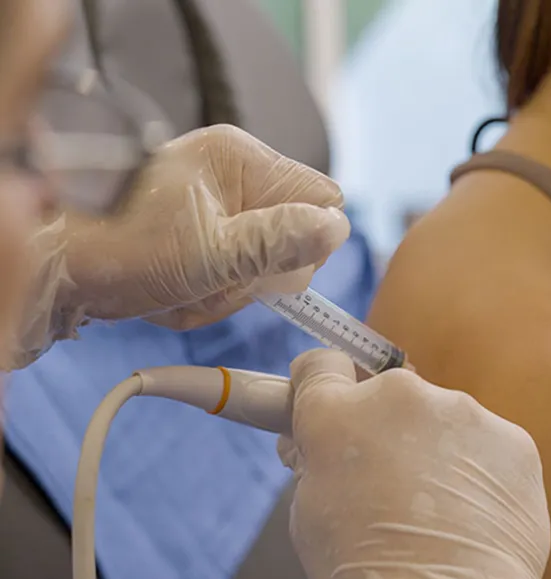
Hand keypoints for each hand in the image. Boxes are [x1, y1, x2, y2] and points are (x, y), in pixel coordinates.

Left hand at [10, 124, 348, 367]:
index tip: (264, 269)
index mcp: (240, 158)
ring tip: (185, 288)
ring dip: (231, 291)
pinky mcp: (208, 231)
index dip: (304, 244)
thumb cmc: (116, 249)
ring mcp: (221, 205)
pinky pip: (238, 273)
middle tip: (213, 281)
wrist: (57, 269)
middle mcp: (235, 174)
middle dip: (259, 276)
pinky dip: (213, 293)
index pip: (322, 199)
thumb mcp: (208, 255)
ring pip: (267, 265)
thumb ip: (278, 242)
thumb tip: (337, 227)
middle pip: (296, 238)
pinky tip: (178, 290)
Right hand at [278, 349, 550, 578]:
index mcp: (338, 413)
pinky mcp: (512, 438)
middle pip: (390, 395)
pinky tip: (474, 516)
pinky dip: (480, 472)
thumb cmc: (365, 572)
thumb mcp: (310, 511)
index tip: (327, 402)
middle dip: (386, 428)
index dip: (321, 386)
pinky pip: (487, 445)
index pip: (322, 366)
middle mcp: (401, 397)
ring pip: (443, 421)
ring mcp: (463, 413)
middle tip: (389, 482)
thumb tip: (322, 440)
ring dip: (437, 451)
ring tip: (439, 513)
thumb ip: (320, 459)